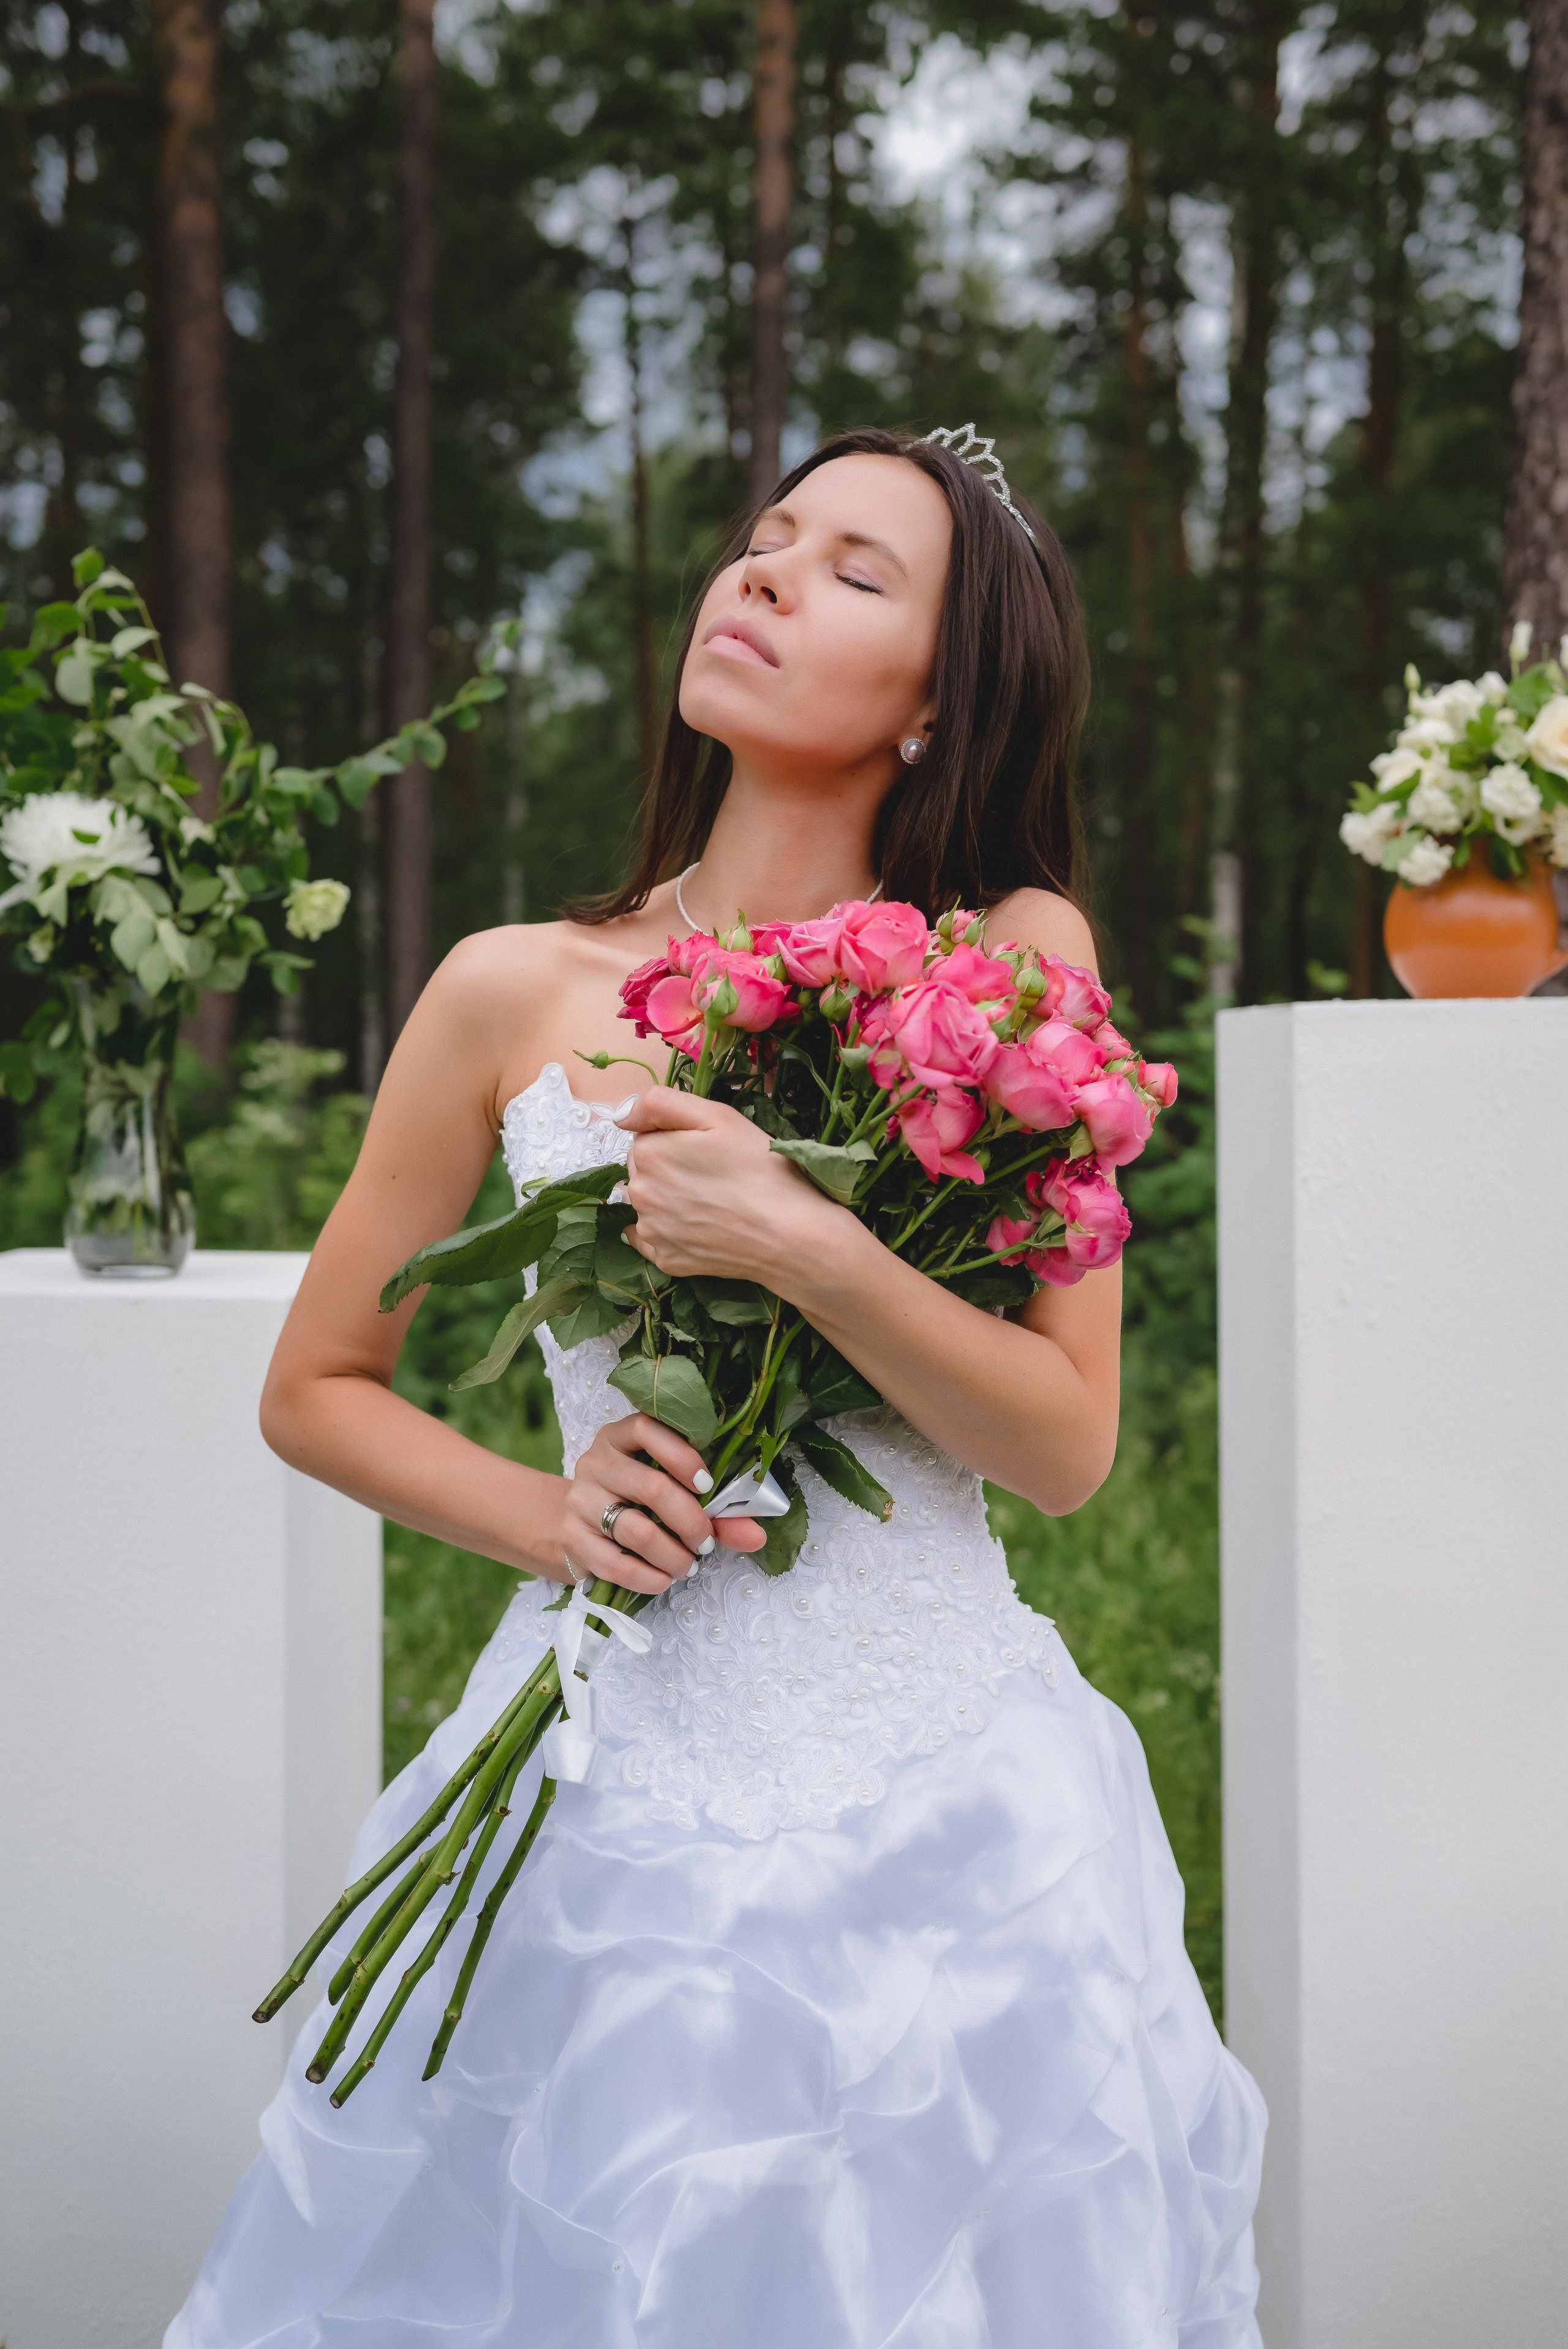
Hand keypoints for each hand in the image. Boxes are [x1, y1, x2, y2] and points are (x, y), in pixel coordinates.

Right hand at [558, 1410, 765, 1593]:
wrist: (575, 1524)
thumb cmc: (636, 1502)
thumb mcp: (672, 1493)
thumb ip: (717, 1510)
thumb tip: (755, 1535)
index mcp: (621, 1437)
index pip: (647, 1429)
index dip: (682, 1456)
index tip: (708, 1484)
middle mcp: (595, 1462)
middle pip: (651, 1487)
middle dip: (690, 1521)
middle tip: (706, 1543)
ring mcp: (580, 1499)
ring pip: (635, 1529)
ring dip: (672, 1556)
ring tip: (688, 1566)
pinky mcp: (571, 1537)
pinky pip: (614, 1563)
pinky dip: (647, 1578)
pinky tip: (663, 1580)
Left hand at [618, 1086, 833, 1283]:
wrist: (789, 1235)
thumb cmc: (760, 1168)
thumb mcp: (718, 1116)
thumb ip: (662, 1103)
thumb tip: (621, 1114)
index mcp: (648, 1153)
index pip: (648, 1137)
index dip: (678, 1140)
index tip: (709, 1150)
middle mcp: (639, 1193)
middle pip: (645, 1170)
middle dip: (671, 1169)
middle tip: (716, 1175)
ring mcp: (651, 1231)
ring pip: (650, 1204)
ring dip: (669, 1200)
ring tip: (713, 1203)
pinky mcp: (666, 1260)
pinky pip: (655, 1240)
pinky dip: (670, 1233)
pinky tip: (699, 1228)